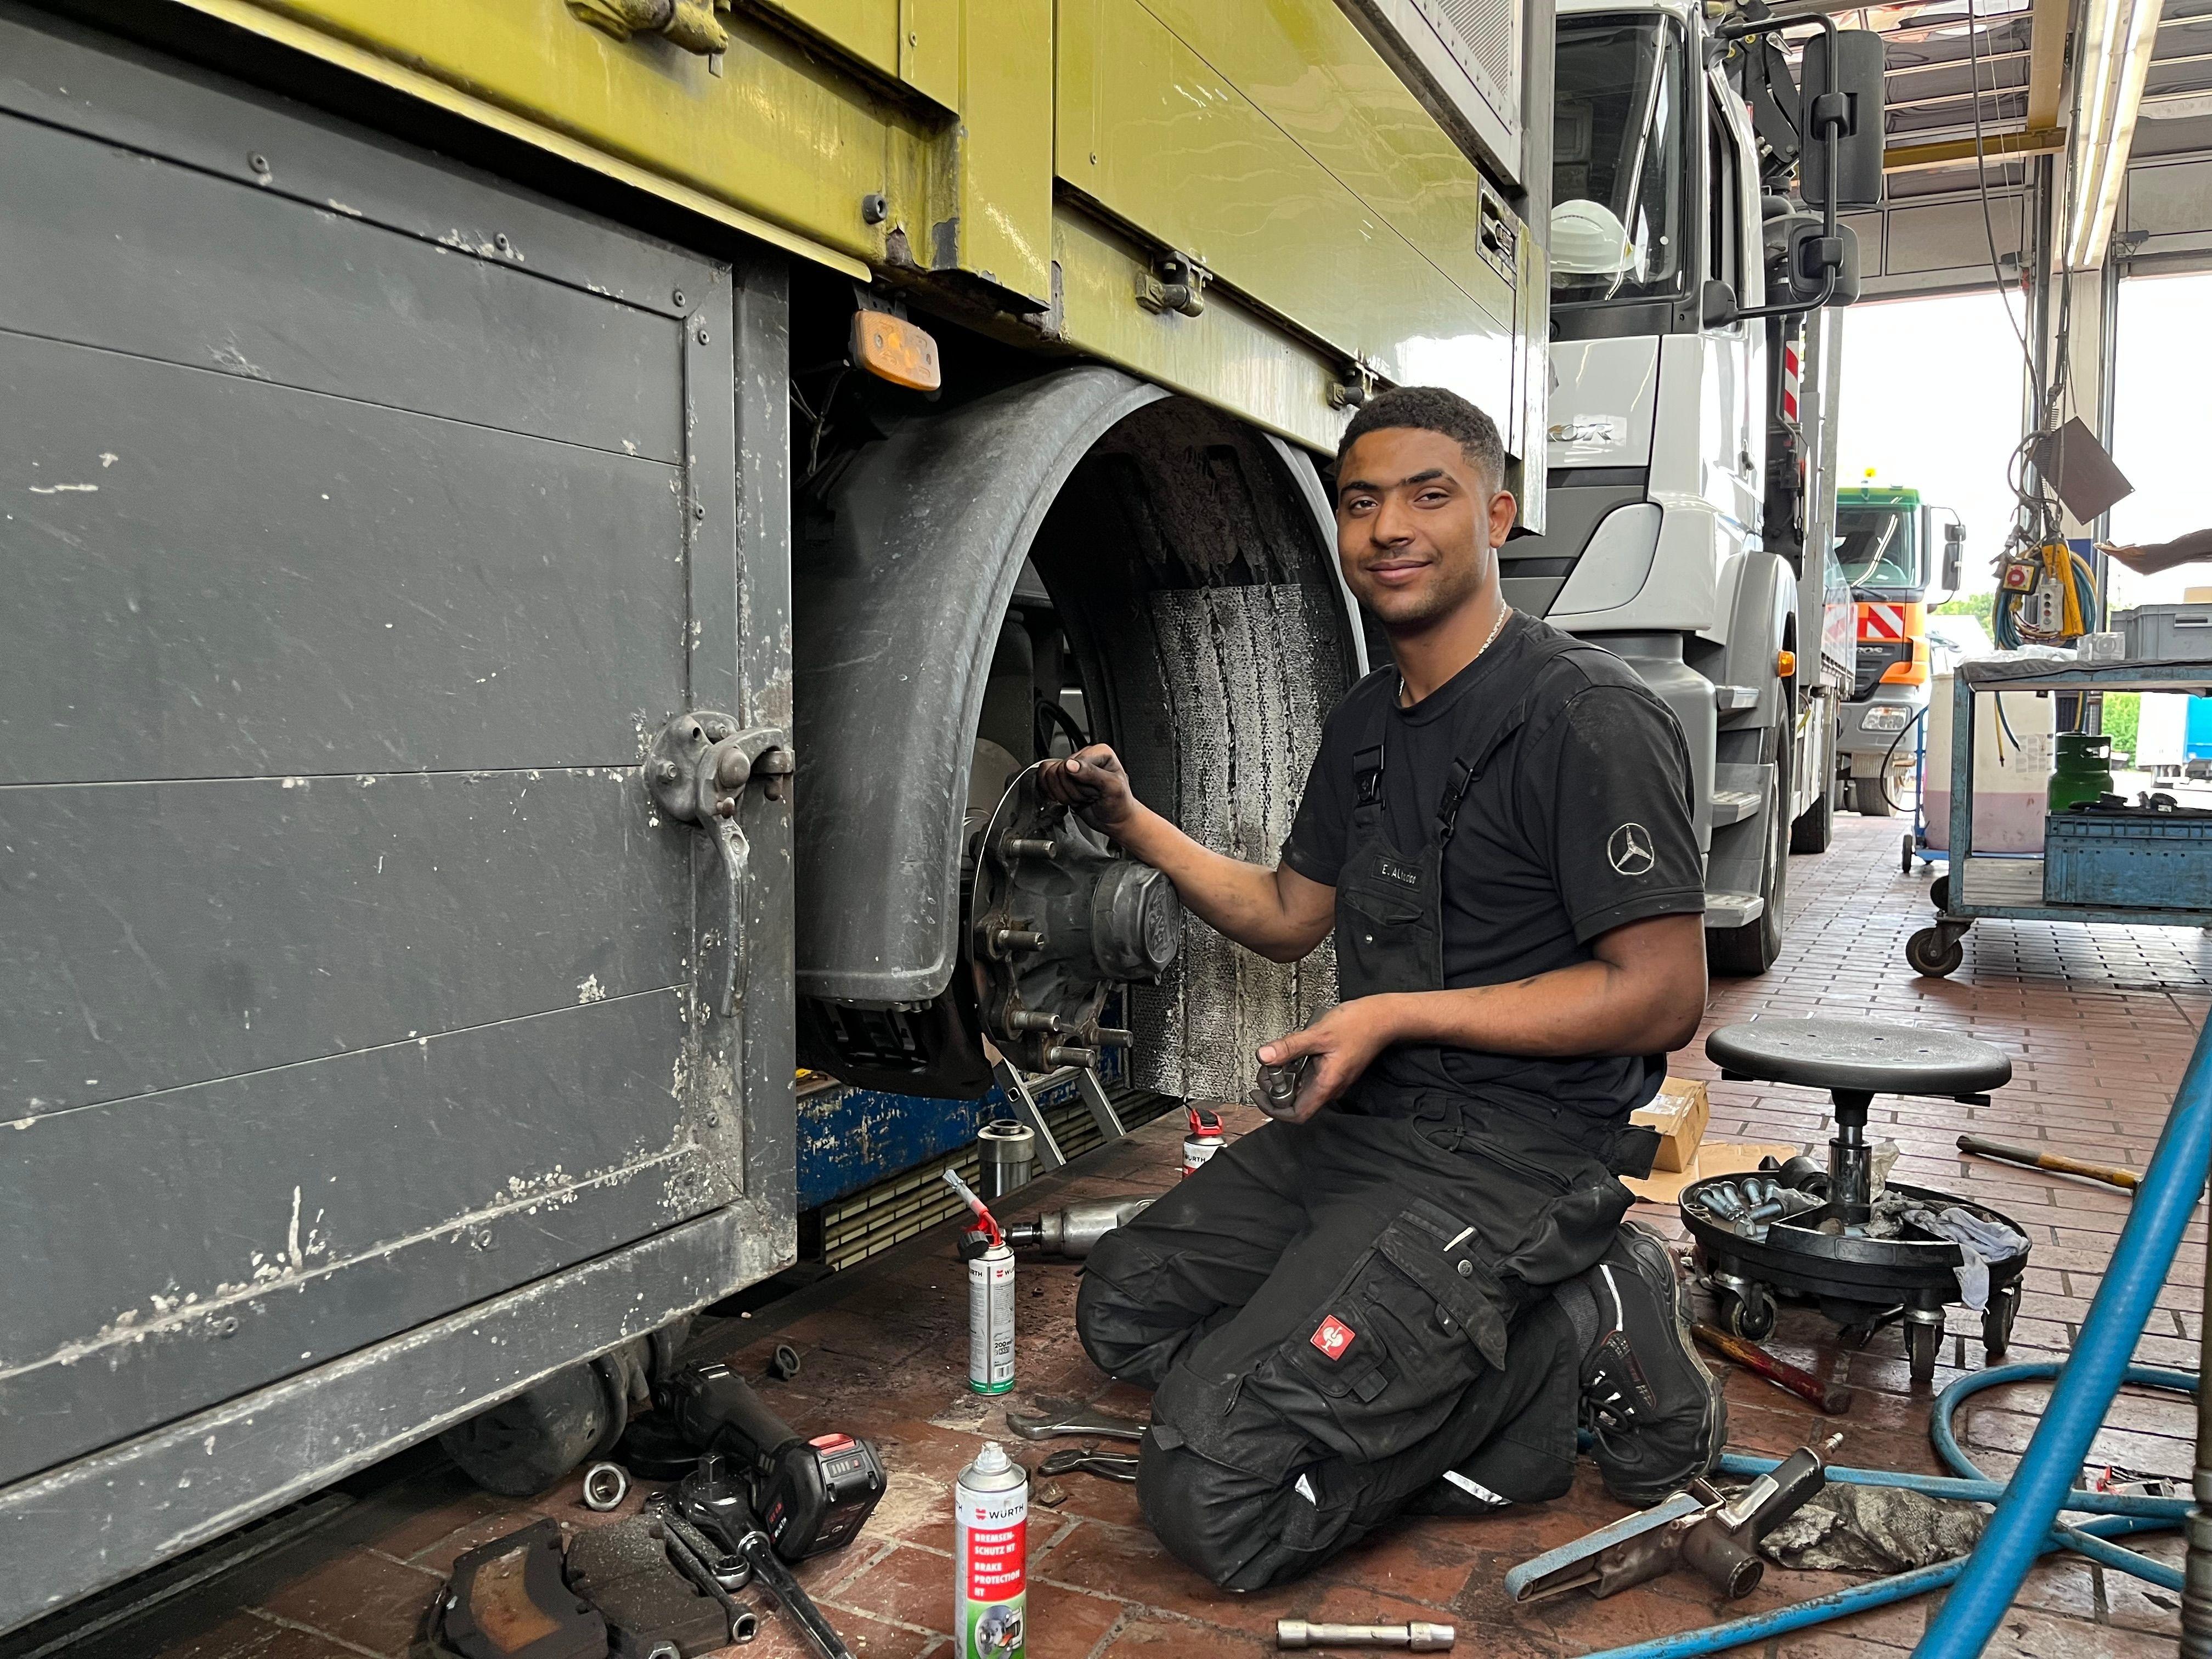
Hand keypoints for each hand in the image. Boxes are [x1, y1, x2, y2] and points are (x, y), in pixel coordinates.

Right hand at [1038, 744, 1139, 832]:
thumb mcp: (1113, 787)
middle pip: (1059, 770)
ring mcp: (1072, 769)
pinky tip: (1068, 798)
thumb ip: (1092, 773)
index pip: (1072, 763)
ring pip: (1050, 776)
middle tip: (1090, 796)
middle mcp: (1084, 757)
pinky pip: (1044, 779)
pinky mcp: (1063, 780)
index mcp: (1098, 752)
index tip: (1095, 791)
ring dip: (1065, 794)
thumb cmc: (1120, 803)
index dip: (1080, 783)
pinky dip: (1054, 793)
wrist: (1115, 820)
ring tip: (1082, 797)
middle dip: (1074, 791)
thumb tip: (1070, 764)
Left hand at [1255, 997, 1404, 1120]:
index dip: (1274, 1110)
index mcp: (1327, 1085)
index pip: (1297, 1115)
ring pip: (1303, 1089)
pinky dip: (1297, 1068)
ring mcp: (1333, 1079)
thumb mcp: (1318, 1034)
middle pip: (1297, 1103)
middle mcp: (1331, 1087)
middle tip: (1267, 1070)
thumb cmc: (1359, 1025)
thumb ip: (1289, 1047)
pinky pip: (1311, 1076)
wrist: (1383, 1017)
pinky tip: (1294, 1052)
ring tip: (1278, 1059)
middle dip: (1277, 1089)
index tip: (1260, 1094)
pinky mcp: (1334, 1069)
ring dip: (1287, 1078)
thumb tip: (1264, 1056)